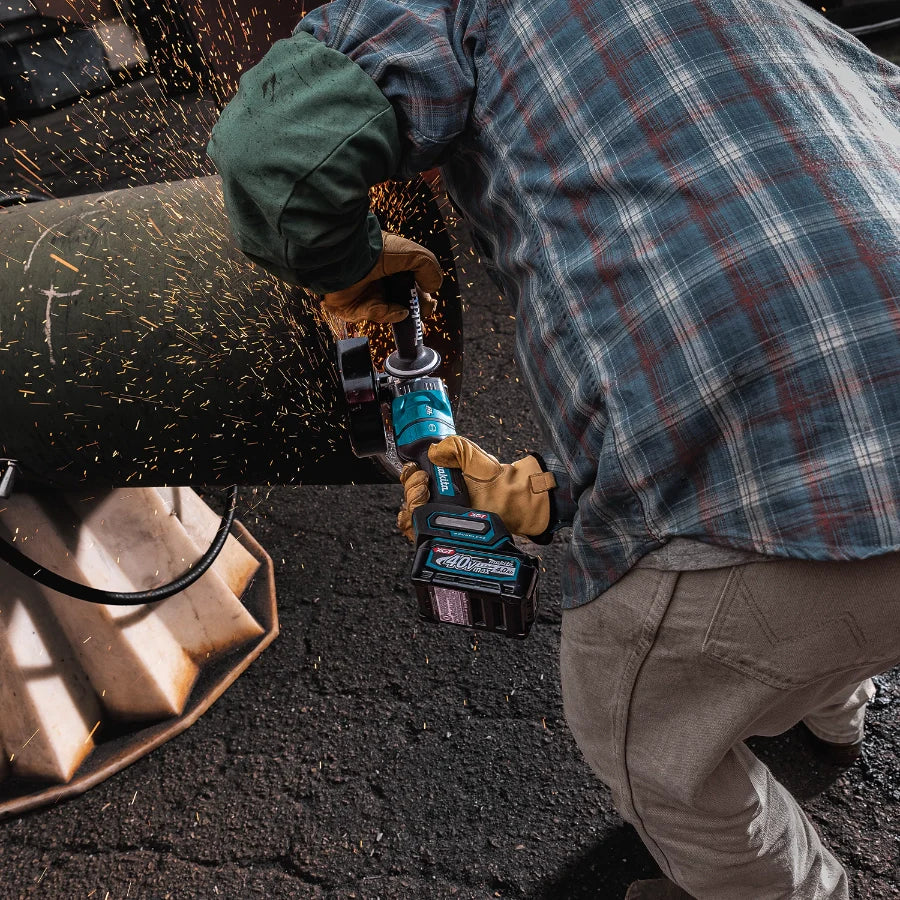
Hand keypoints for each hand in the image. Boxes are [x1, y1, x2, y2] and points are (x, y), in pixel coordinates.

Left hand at [322, 232, 441, 322]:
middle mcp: (377, 278)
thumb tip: (432, 289)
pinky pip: (375, 315)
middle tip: (423, 312)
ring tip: (408, 310)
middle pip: (400, 299)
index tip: (429, 301)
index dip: (421, 293)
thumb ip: (429, 268)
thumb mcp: (413, 253)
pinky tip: (396, 311)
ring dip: (402, 312)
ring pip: (389, 310)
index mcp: (390, 263)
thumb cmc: (376, 249)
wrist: (344, 257)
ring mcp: (365, 293)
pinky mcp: (354, 307)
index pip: (409, 282)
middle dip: (415, 308)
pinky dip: (388, 315)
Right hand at [396, 435, 555, 540]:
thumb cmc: (493, 479)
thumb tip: (433, 451)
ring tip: (425, 497)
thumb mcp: (472, 454)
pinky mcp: (440, 533)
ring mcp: (437, 517)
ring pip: (408, 516)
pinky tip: (424, 515)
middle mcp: (435, 499)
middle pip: (407, 497)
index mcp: (438, 480)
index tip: (419, 471)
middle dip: (411, 489)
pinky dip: (412, 525)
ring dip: (411, 505)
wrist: (509, 500)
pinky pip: (416, 534)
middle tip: (424, 484)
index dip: (409, 475)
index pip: (411, 478)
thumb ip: (454, 446)